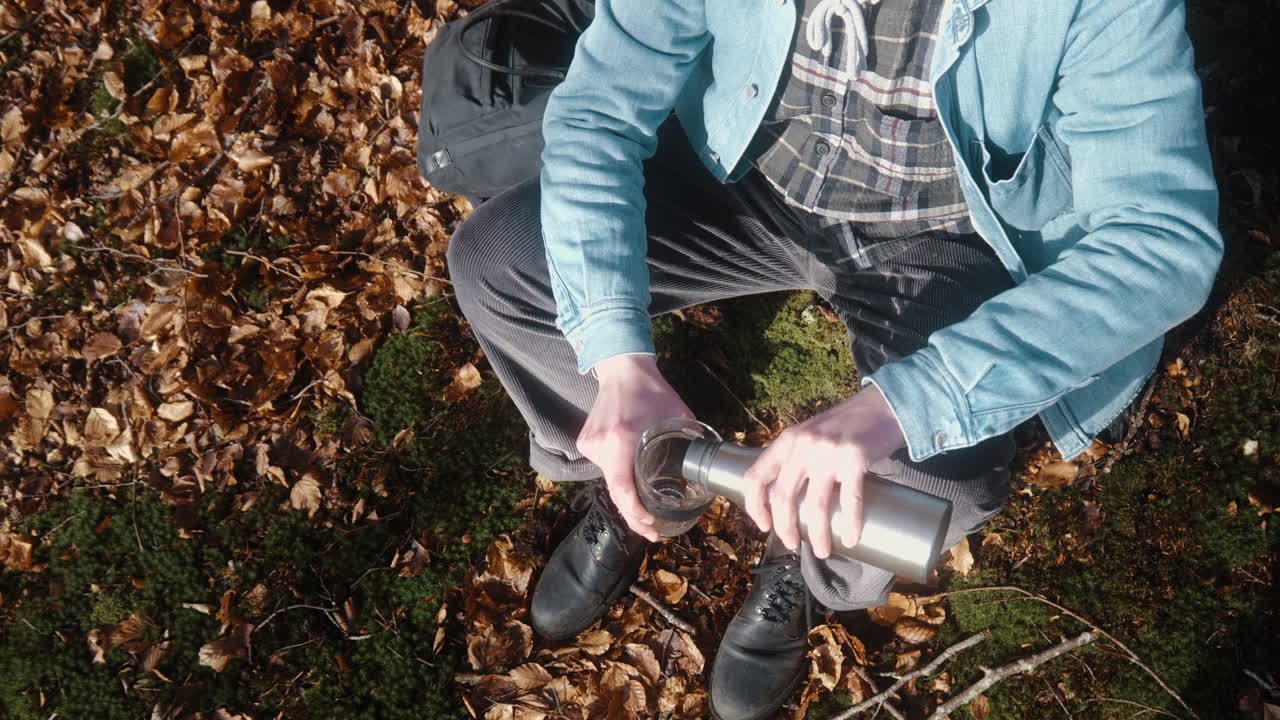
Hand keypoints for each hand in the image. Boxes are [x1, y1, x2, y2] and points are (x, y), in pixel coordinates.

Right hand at [576, 354, 694, 541]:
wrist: (622, 369)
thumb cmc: (653, 391)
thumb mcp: (678, 416)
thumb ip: (691, 441)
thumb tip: (707, 468)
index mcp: (622, 440)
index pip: (623, 489)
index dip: (636, 514)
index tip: (651, 525)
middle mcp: (602, 445)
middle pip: (616, 491)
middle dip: (634, 514)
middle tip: (652, 530)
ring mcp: (590, 444)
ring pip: (611, 479)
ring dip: (628, 487)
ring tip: (645, 485)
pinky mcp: (585, 442)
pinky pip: (604, 466)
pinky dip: (619, 471)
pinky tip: (630, 459)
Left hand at [742, 385, 905, 558]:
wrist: (881, 406)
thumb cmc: (845, 427)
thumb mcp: (809, 435)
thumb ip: (795, 459)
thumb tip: (784, 501)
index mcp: (786, 441)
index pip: (755, 477)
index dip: (754, 506)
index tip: (764, 526)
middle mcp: (803, 445)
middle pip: (783, 497)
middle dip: (786, 528)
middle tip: (793, 544)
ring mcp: (828, 452)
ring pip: (815, 505)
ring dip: (819, 535)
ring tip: (823, 551)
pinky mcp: (854, 459)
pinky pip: (850, 501)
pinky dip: (851, 525)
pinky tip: (851, 538)